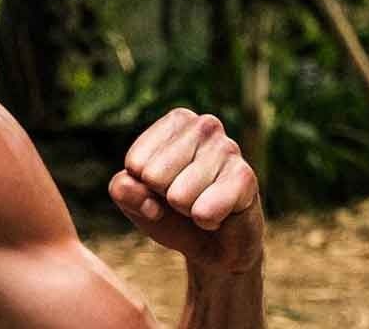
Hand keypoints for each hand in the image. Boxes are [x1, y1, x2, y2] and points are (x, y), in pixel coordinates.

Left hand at [108, 108, 263, 273]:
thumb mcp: (136, 202)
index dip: (144, 186)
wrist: (215, 245)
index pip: (135, 163)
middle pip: (155, 177)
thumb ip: (122, 190)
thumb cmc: (171, 213)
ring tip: (203, 204)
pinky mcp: (246, 178)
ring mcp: (229, 148)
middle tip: (185, 200)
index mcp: (176, 122)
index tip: (162, 188)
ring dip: (187, 211)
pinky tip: (220, 215)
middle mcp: (204, 126)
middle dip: (165, 199)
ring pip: (178, 196)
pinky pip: (204, 211)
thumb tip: (132, 184)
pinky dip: (205, 221)